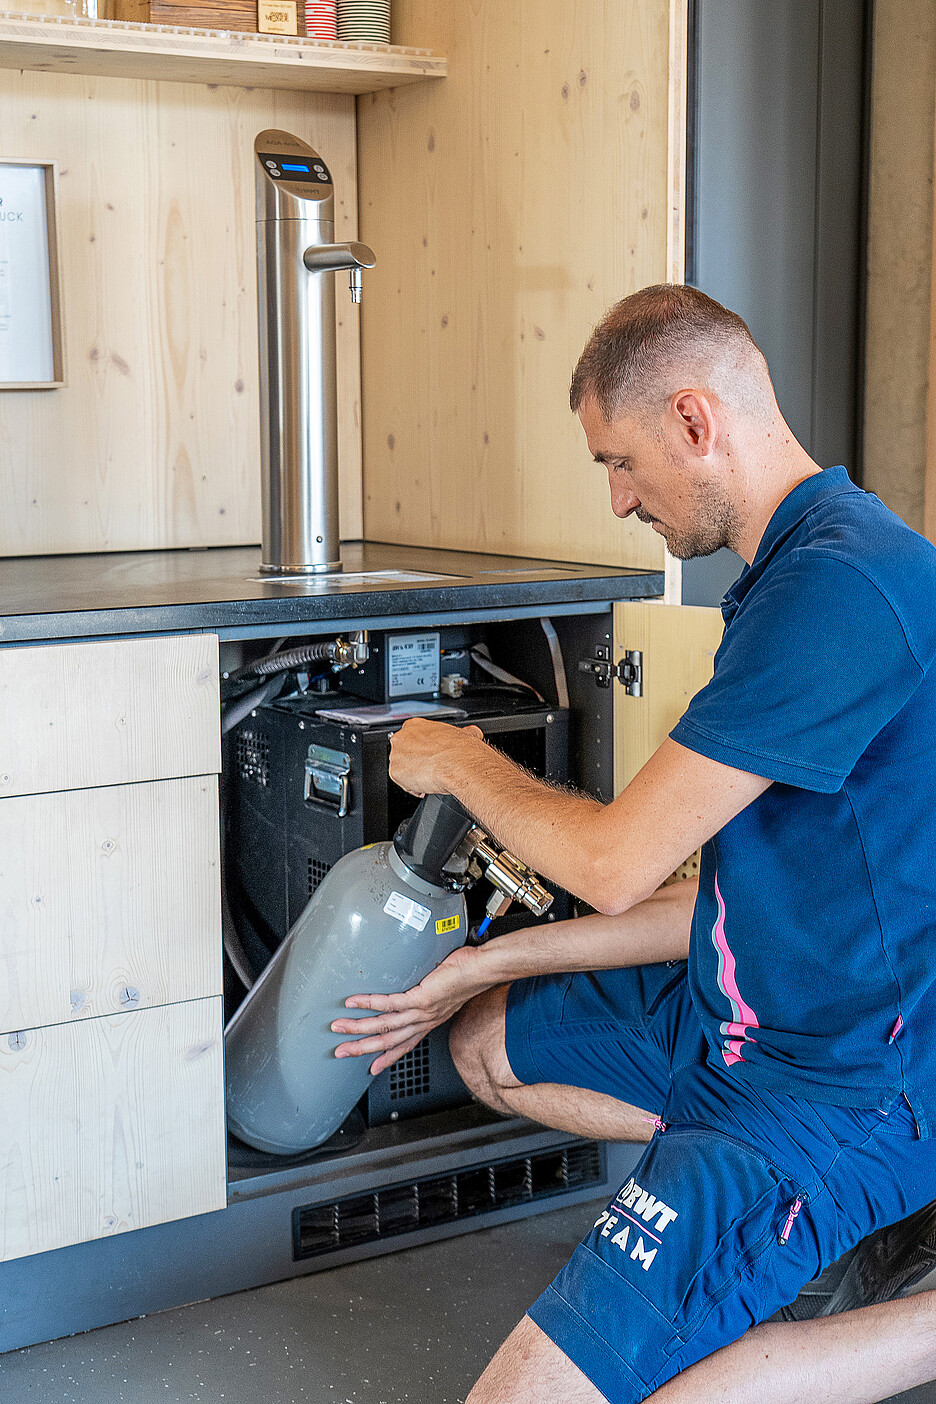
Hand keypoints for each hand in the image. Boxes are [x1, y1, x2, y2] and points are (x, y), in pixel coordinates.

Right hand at [331, 944, 492, 1074]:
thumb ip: (430, 993)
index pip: (404, 1044)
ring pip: (384, 1025)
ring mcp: (422, 1012)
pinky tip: (354, 1002)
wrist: (484, 970)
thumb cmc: (468, 974)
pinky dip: (369, 1003)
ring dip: (358, 1028)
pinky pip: (390, 1004)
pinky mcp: (421, 998)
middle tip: (341, 1052)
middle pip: (388, 1040)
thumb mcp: (446, 990)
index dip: (387, 1057)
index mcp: (429, 1021)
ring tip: (339, 1026)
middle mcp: (424, 1020)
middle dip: (361, 1048)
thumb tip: (419, 983)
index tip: (372, 1066)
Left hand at [388, 718, 484, 796]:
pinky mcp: (395, 773)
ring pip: (402, 769)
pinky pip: (402, 783)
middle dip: (416, 762)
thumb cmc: (461, 751)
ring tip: (429, 779)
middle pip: (404, 753)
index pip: (413, 738)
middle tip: (430, 769)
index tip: (430, 756)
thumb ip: (462, 733)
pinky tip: (425, 786)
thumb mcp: (465, 734)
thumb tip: (472, 733)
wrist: (458, 765)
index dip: (422, 750)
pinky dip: (413, 788)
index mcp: (416, 725)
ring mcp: (396, 755)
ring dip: (414, 775)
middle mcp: (402, 737)